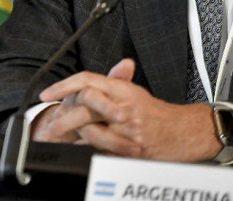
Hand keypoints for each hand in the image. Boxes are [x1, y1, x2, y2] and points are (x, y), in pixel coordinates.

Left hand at [36, 58, 221, 161]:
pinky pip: (103, 151)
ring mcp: (129, 129)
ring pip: (91, 131)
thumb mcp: (132, 91)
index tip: (46, 94)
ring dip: (75, 136)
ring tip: (68, 138)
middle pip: (84, 107)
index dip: (62, 86)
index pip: (85, 81)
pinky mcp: (133, 148)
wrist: (186, 131)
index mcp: (121, 89)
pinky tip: (82, 149)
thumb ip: (108, 83)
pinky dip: (89, 151)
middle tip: (51, 126)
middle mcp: (123, 106)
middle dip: (63, 118)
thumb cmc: (156, 113)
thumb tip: (81, 82)